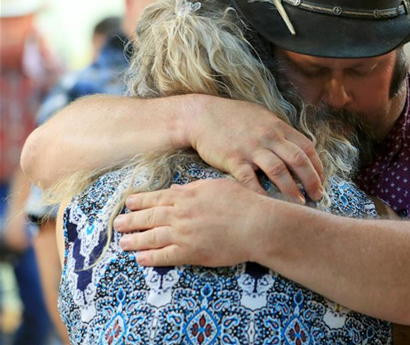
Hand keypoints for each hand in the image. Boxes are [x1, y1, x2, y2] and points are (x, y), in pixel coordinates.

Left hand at [113, 179, 270, 266]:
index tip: (129, 203)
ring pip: (152, 237)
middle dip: (131, 221)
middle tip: (117, 224)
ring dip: (135, 240)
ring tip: (122, 242)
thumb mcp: (217, 186)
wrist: (255, 225)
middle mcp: (181, 214)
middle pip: (149, 217)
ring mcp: (184, 234)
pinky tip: (140, 259)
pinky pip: (164, 256)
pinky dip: (150, 258)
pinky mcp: (190, 253)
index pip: (158, 198)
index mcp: (188, 196)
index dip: (141, 201)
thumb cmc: (242, 202)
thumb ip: (194, 188)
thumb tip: (177, 189)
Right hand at [186, 95, 323, 201]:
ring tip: (299, 204)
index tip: (321, 181)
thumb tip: (297, 148)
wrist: (201, 115)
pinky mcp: (233, 159)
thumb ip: (280, 132)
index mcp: (278, 127)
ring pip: (278, 170)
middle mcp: (269, 136)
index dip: (317, 166)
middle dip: (311, 181)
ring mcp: (251, 148)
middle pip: (298, 160)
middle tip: (317, 196)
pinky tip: (268, 205)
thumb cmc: (233, 117)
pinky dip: (261, 193)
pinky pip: (250, 179)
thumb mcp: (262, 117)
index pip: (307, 147)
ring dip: (291, 189)